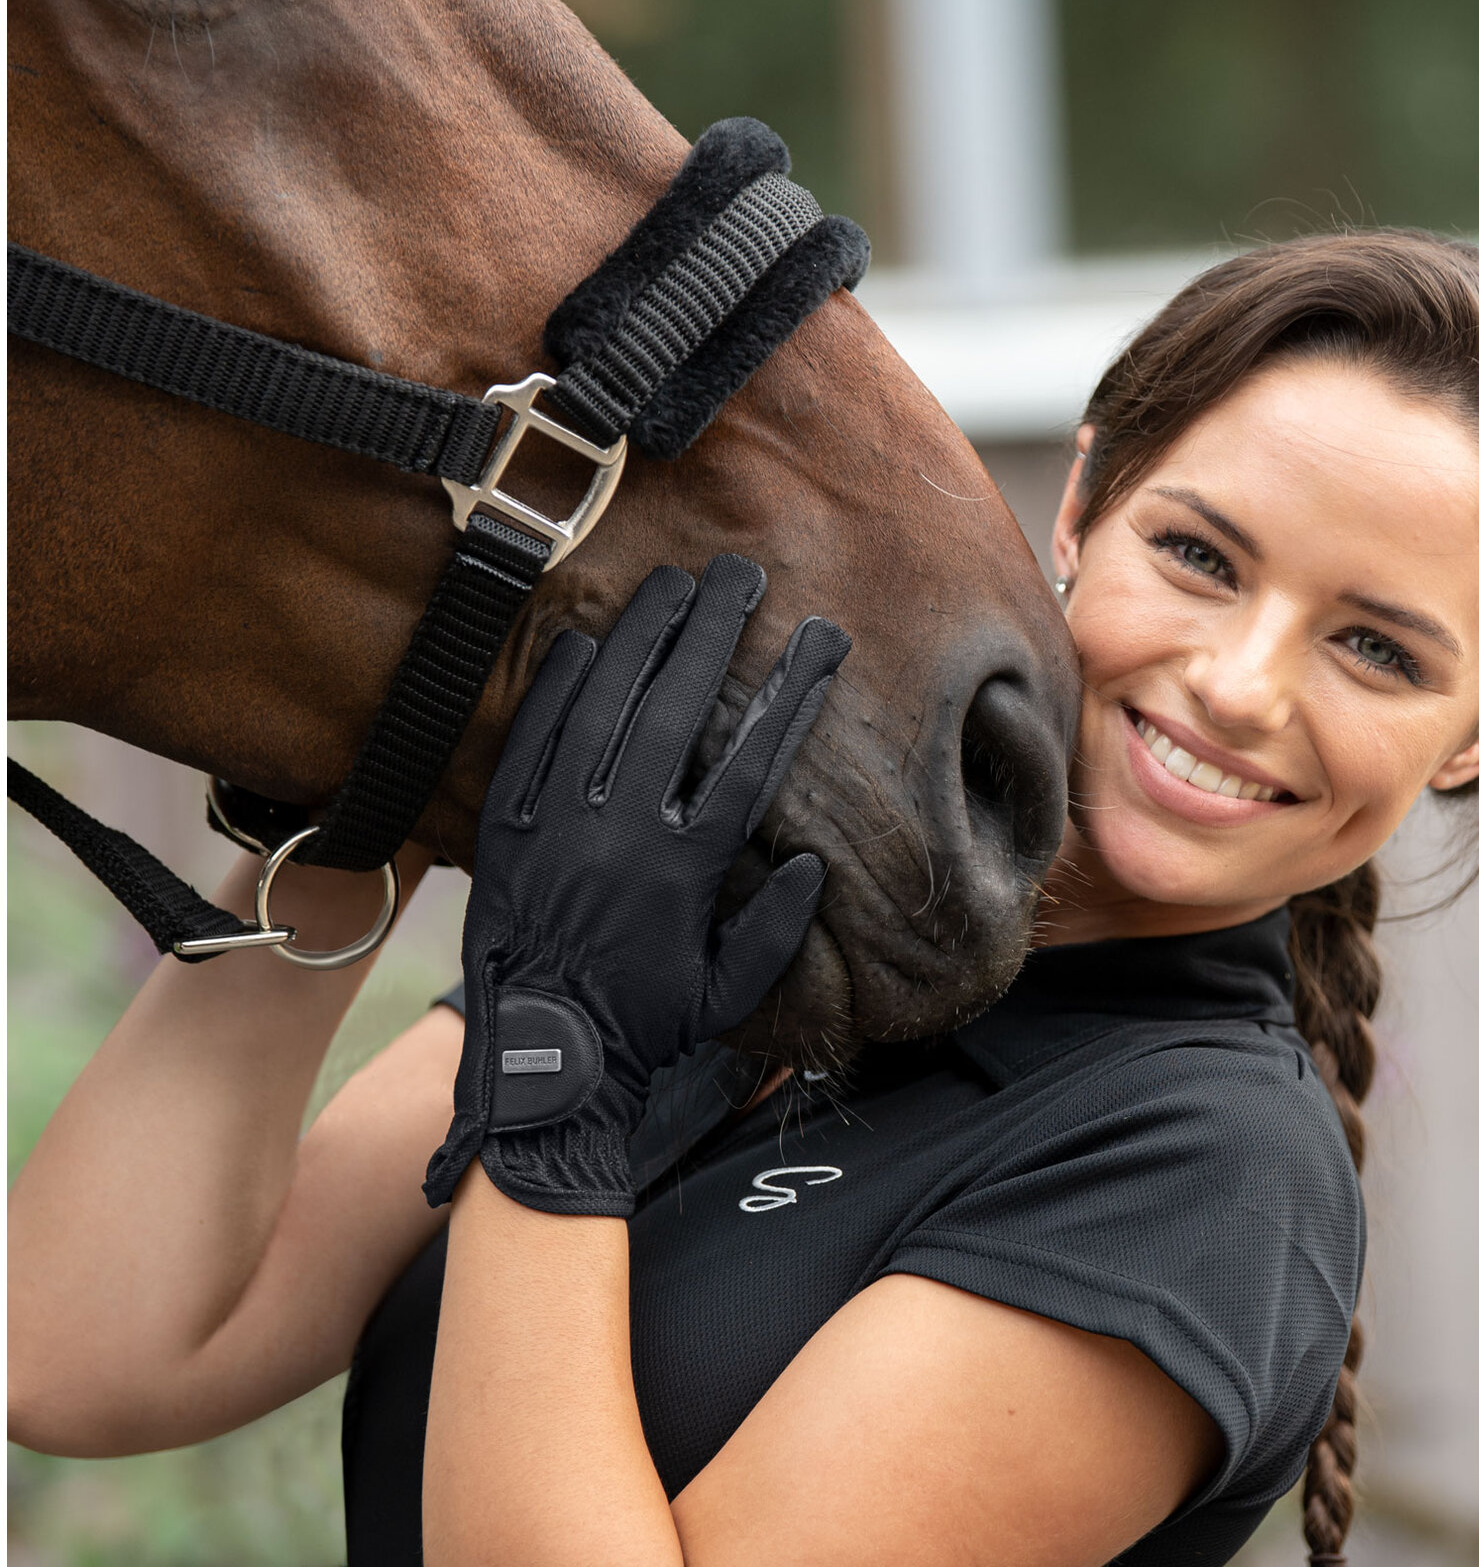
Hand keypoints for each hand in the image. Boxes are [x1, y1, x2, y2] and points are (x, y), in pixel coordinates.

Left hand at [424, 553, 849, 1215]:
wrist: (539, 1058)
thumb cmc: (645, 1024)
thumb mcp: (727, 994)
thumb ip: (777, 931)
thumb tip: (815, 864)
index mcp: (682, 871)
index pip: (750, 761)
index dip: (789, 694)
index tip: (819, 642)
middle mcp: (620, 835)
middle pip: (675, 710)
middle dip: (713, 634)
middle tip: (740, 575)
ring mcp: (556, 823)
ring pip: (604, 709)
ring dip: (641, 639)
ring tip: (673, 586)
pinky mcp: (504, 826)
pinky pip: (533, 739)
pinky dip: (559, 687)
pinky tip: (588, 640)